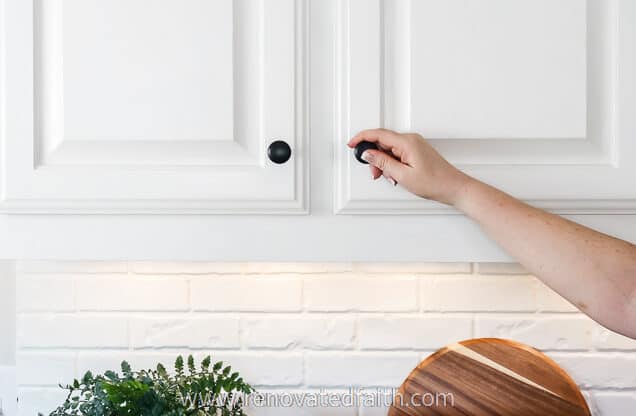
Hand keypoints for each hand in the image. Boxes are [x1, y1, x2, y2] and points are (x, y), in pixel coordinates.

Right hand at [347, 128, 471, 205]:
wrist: (454, 187)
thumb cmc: (435, 182)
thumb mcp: (402, 175)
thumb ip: (382, 162)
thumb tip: (368, 153)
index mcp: (406, 142)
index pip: (378, 134)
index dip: (362, 138)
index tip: (351, 144)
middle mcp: (410, 140)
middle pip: (382, 142)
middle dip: (374, 158)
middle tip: (375, 173)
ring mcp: (414, 145)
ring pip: (389, 150)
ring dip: (384, 164)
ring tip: (389, 178)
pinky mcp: (416, 151)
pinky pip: (397, 153)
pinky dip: (392, 164)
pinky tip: (395, 176)